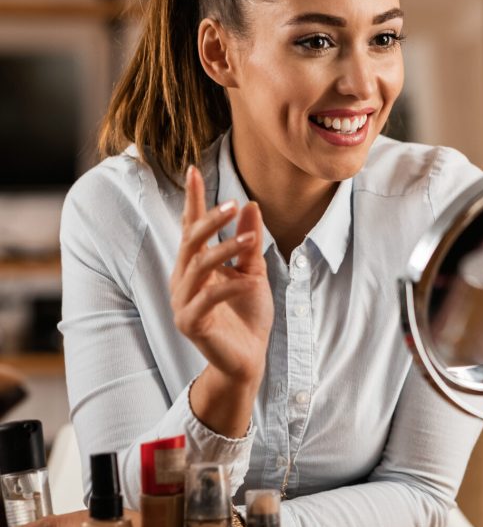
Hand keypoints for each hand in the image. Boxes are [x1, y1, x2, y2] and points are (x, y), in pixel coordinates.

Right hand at [170, 166, 273, 435]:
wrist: (249, 357)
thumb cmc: (249, 314)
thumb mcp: (254, 272)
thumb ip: (249, 243)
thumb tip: (251, 203)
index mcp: (196, 265)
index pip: (191, 227)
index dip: (192, 199)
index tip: (193, 169)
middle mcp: (183, 279)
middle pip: (190, 240)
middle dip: (210, 220)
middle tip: (233, 204)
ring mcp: (183, 301)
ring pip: (198, 265)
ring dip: (225, 249)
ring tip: (251, 238)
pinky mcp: (191, 322)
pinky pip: (208, 297)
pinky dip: (230, 286)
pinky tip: (248, 282)